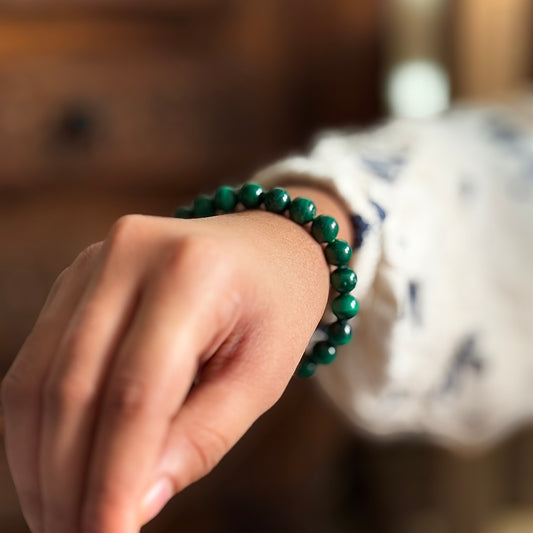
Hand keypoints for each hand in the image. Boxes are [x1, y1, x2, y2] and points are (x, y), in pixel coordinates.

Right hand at [1, 203, 332, 532]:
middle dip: (66, 480)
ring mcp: (94, 261)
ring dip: (40, 460)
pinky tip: (54, 467)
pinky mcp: (77, 278)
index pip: (136, 392)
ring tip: (60, 518)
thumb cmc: (275, 310)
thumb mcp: (262, 376)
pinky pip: (38, 359)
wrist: (266, 247)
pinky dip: (38, 423)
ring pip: (37, 377)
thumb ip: (201, 437)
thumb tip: (132, 504)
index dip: (112, 478)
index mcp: (192, 272)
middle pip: (73, 387)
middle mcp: (130, 253)